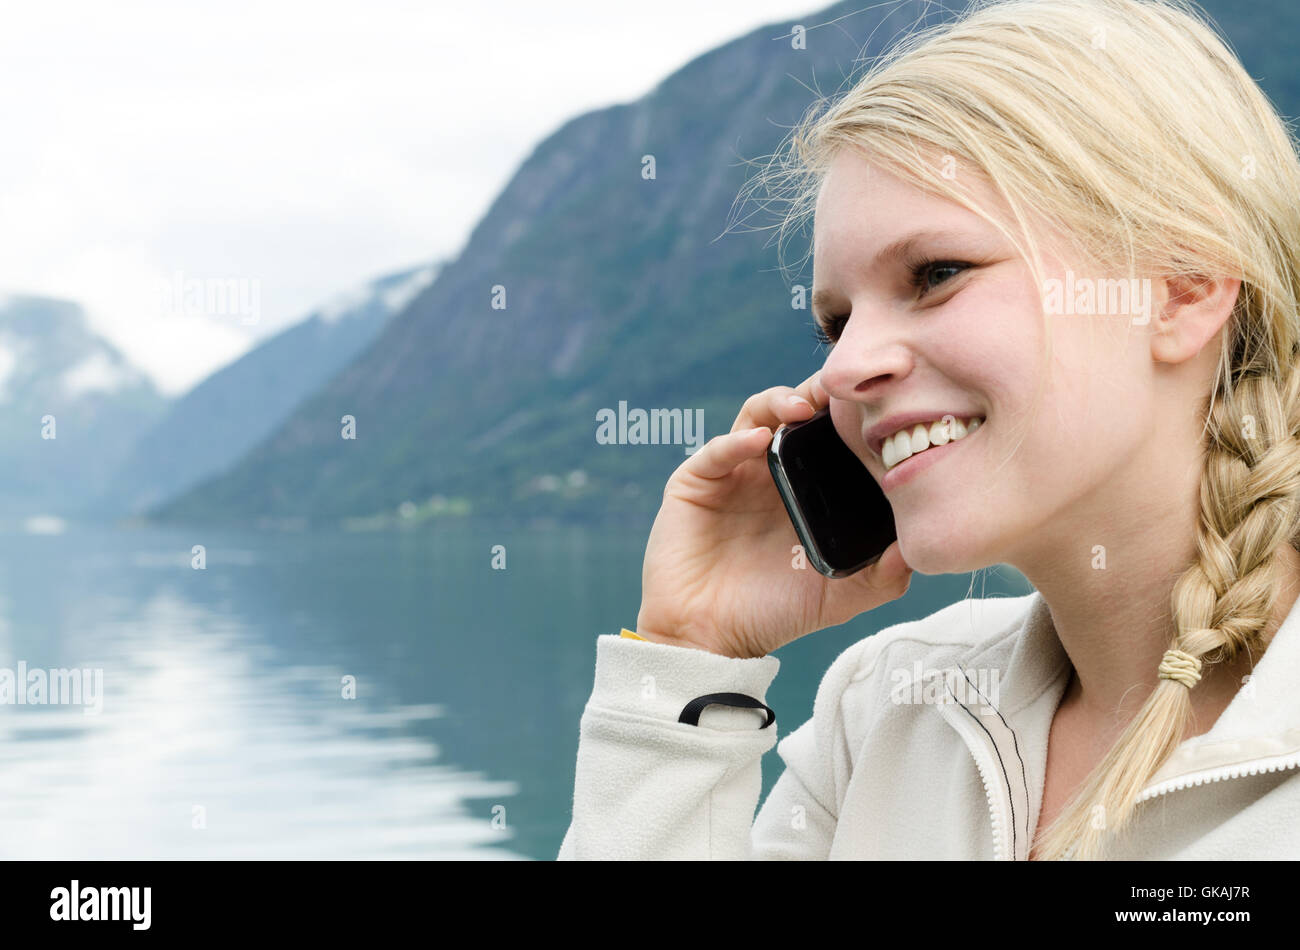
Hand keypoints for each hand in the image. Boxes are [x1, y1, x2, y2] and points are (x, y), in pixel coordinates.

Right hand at [634, 371, 912, 657]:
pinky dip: (737, 440)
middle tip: (844, 389)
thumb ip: (886, 573)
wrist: (714, 639)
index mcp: (808, 489)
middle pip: (796, 412)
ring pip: (756, 416)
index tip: (881, 404)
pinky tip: (759, 442)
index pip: (832, 434)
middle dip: (819, 393)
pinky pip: (717, 449)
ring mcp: (734, 473)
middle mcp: (772, 472)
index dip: (852, 414)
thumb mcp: (843, 594)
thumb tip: (924, 543)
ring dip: (780, 402)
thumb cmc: (777, 613)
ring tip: (804, 408)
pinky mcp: (696, 482)